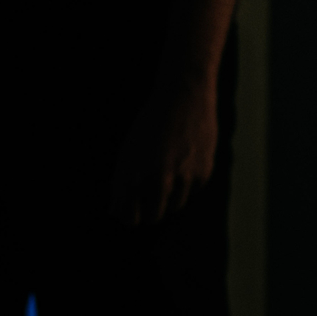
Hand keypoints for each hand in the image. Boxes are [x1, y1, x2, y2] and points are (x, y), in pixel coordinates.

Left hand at [108, 79, 218, 226]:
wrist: (183, 97)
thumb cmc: (150, 125)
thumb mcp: (128, 150)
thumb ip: (121, 183)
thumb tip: (114, 212)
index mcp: (132, 174)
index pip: (128, 216)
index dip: (129, 216)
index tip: (131, 213)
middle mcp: (156, 180)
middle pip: (153, 218)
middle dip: (150, 211)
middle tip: (151, 198)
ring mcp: (181, 179)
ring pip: (174, 206)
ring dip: (169, 195)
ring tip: (168, 169)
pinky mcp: (202, 175)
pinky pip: (192, 192)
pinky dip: (188, 182)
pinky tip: (185, 159)